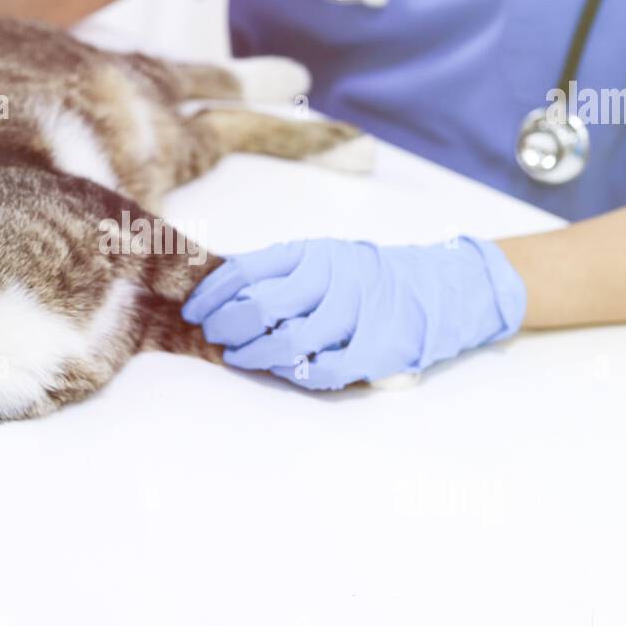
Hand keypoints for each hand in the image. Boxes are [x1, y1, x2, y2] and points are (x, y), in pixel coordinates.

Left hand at [182, 237, 526, 389]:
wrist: (432, 287)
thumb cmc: (359, 275)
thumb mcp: (318, 257)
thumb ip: (274, 269)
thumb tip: (213, 285)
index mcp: (312, 251)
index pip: (245, 270)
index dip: (211, 295)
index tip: (193, 310)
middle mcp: (332, 278)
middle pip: (260, 307)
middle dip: (226, 326)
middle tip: (214, 335)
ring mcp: (355, 314)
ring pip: (288, 343)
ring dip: (254, 355)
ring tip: (239, 356)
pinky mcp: (374, 349)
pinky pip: (322, 372)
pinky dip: (294, 374)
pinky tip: (281, 369)